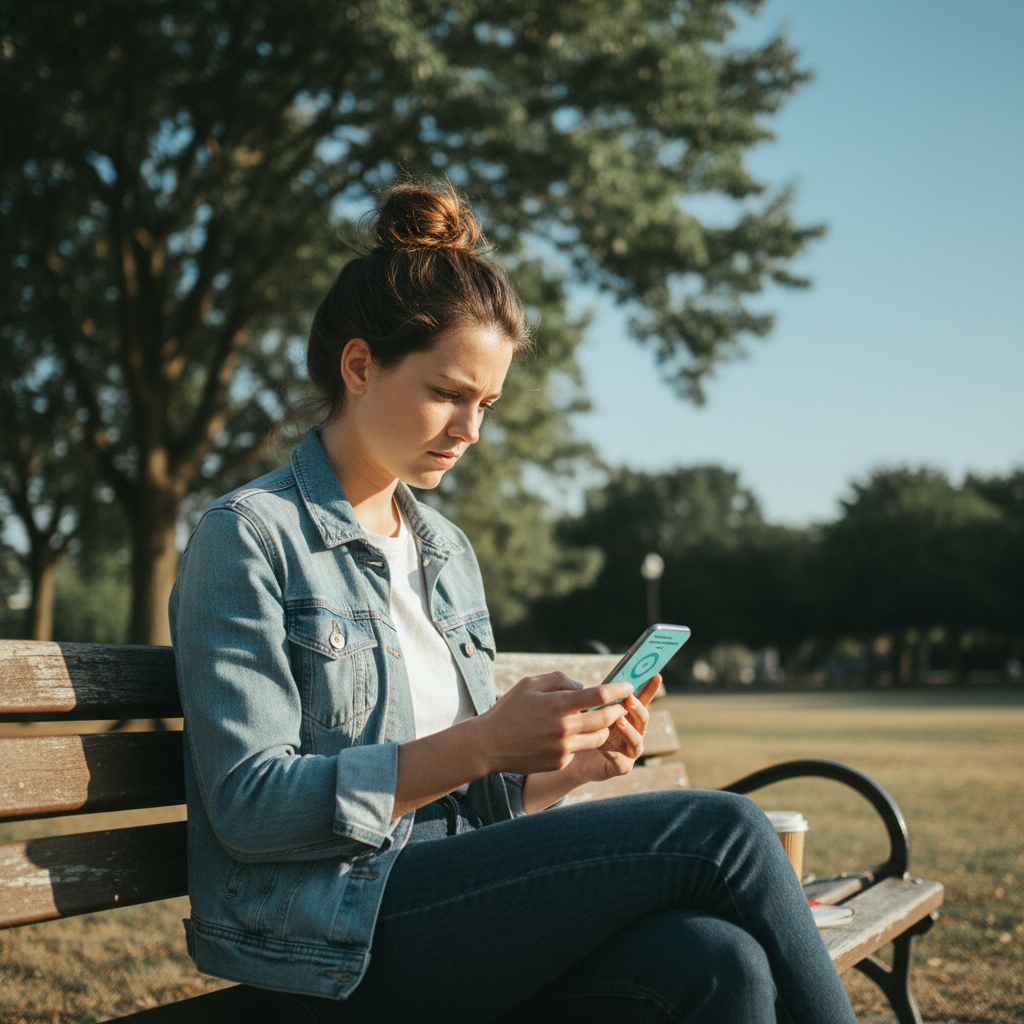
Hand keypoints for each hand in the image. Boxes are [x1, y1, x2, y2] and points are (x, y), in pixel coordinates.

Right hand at [470, 671, 634, 775]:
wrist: (489, 745)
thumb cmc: (510, 709)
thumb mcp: (530, 684)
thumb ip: (560, 680)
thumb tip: (583, 688)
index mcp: (557, 704)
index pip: (599, 696)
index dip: (618, 689)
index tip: (629, 686)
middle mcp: (563, 728)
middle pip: (605, 718)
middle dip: (617, 709)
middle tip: (620, 703)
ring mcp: (563, 748)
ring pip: (599, 737)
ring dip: (604, 727)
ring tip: (599, 718)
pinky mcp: (560, 763)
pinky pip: (580, 749)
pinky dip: (581, 740)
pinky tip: (569, 734)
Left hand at [563, 675, 661, 785]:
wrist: (574, 754)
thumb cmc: (585, 728)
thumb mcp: (592, 711)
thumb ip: (601, 700)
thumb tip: (603, 682)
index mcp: (629, 717)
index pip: (643, 701)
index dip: (650, 689)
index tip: (656, 675)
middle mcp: (633, 733)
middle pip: (643, 720)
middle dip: (638, 709)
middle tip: (628, 699)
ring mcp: (629, 751)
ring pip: (637, 742)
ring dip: (629, 731)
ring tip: (618, 721)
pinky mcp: (620, 768)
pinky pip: (622, 764)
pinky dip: (615, 756)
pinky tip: (606, 749)